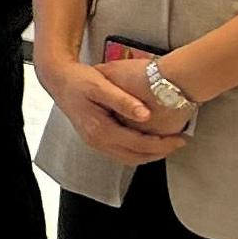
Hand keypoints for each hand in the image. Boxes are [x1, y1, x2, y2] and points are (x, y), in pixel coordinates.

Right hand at [38, 43, 186, 165]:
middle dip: (159, 153)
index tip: (179, 138)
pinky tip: (147, 142)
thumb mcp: (101, 85)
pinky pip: (121, 153)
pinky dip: (137, 152)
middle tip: (178, 143)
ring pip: (128, 158)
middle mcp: (97, 141)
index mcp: (100, 129)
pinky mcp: (95, 140)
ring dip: (149, 154)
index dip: (162, 144)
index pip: (138, 144)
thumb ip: (123, 100)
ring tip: (167, 145)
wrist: (58, 80)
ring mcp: (94, 142)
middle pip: (135, 157)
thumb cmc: (78, 80)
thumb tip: (145, 114)